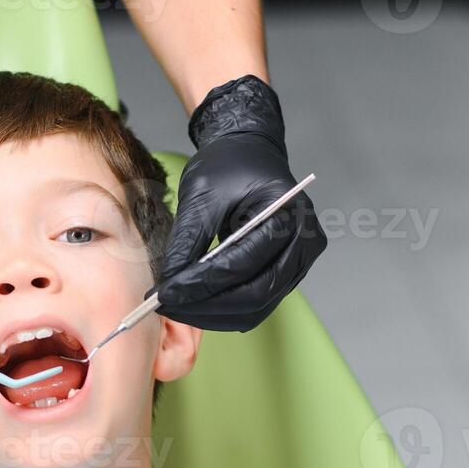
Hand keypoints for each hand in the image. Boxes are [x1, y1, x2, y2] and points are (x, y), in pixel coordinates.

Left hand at [149, 75, 327, 331]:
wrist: (250, 153)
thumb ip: (187, 242)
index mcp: (288, 214)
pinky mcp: (287, 275)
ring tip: (176, 307)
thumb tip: (169, 287)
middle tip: (166, 306)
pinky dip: (225, 310)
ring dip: (213, 315)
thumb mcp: (201, 194)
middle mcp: (305, 243)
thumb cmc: (230, 165)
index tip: (164, 294)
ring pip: (256, 308)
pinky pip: (257, 304)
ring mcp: (300, 263)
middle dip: (206, 306)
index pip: (242, 264)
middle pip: (255, 295)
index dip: (200, 284)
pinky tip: (196, 304)